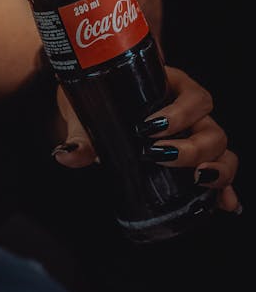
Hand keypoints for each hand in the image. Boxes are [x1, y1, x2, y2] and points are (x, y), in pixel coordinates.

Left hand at [53, 67, 240, 213]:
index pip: (193, 96)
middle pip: (211, 127)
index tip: (149, 127)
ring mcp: (195, 134)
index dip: (181, 113)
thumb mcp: (88, 113)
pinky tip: (224, 204)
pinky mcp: (193, 159)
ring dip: (216, 168)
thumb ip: (80, 135)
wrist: (93, 106)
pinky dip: (224, 189)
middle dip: (193, 146)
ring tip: (197, 180)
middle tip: (159, 155)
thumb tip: (66, 155)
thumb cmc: (95, 100)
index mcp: (170, 87)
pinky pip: (217, 172)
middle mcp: (189, 111)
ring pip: (221, 149)